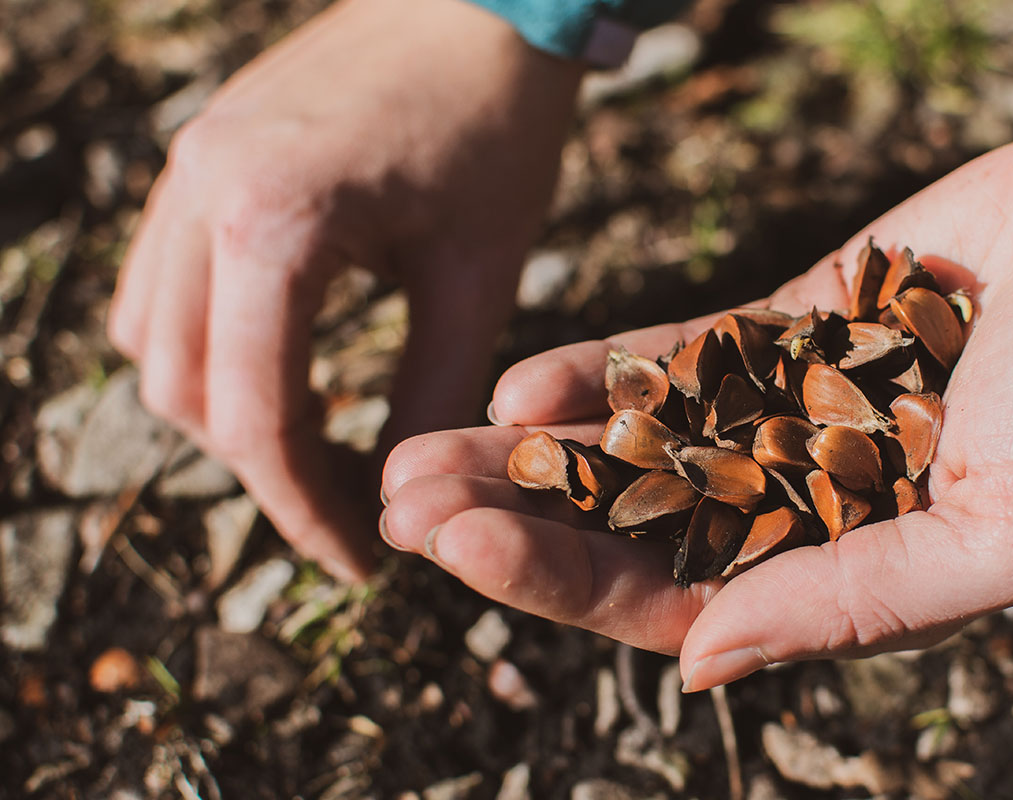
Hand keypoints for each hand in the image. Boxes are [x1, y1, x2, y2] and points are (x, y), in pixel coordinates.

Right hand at [107, 0, 582, 580]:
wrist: (473, 6)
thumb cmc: (496, 129)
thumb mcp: (478, 275)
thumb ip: (435, 392)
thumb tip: (403, 496)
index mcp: (274, 222)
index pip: (255, 417)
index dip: (304, 509)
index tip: (357, 558)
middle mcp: (200, 194)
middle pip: (187, 394)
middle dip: (265, 470)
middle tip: (347, 506)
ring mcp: (184, 172)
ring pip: (157, 346)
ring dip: (228, 413)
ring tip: (321, 445)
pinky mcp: (195, 162)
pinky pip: (162, 289)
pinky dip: (210, 350)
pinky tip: (284, 368)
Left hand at [380, 139, 1012, 688]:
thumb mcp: (1007, 541)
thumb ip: (855, 605)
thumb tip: (701, 664)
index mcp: (839, 578)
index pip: (674, 604)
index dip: (563, 585)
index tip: (465, 552)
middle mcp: (793, 508)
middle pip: (625, 530)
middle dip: (513, 522)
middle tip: (403, 503)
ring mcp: (779, 416)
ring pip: (630, 447)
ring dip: (528, 451)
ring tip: (421, 450)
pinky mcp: (782, 330)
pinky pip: (673, 358)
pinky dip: (601, 373)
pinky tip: (520, 383)